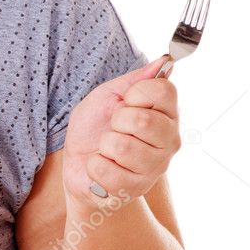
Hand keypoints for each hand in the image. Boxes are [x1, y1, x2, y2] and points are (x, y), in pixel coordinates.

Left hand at [62, 56, 180, 207]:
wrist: (80, 168)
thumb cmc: (95, 129)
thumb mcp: (108, 97)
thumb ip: (135, 80)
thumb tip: (165, 60)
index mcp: (166, 114)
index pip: (164, 90)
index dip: (136, 93)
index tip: (126, 102)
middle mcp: (169, 141)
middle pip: (143, 120)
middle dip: (116, 122)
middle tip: (114, 129)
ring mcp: (155, 167)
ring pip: (121, 147)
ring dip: (103, 146)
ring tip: (107, 151)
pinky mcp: (135, 189)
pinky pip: (105, 170)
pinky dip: (94, 166)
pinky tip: (102, 168)